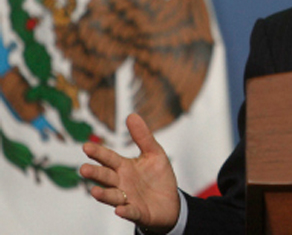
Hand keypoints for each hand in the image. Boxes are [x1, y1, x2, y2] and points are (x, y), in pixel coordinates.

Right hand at [80, 113, 179, 231]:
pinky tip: (120, 209)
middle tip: (84, 169)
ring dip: (104, 194)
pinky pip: (130, 212)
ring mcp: (127, 199)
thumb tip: (131, 115)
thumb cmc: (158, 176)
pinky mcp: (138, 212)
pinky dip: (125, 211)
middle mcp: (121, 183)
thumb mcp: (154, 153)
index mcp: (124, 167)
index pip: (109, 158)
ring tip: (95, 191)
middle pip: (106, 177)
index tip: (86, 146)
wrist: (170, 202)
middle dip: (95, 174)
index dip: (99, 153)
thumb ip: (143, 137)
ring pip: (112, 196)